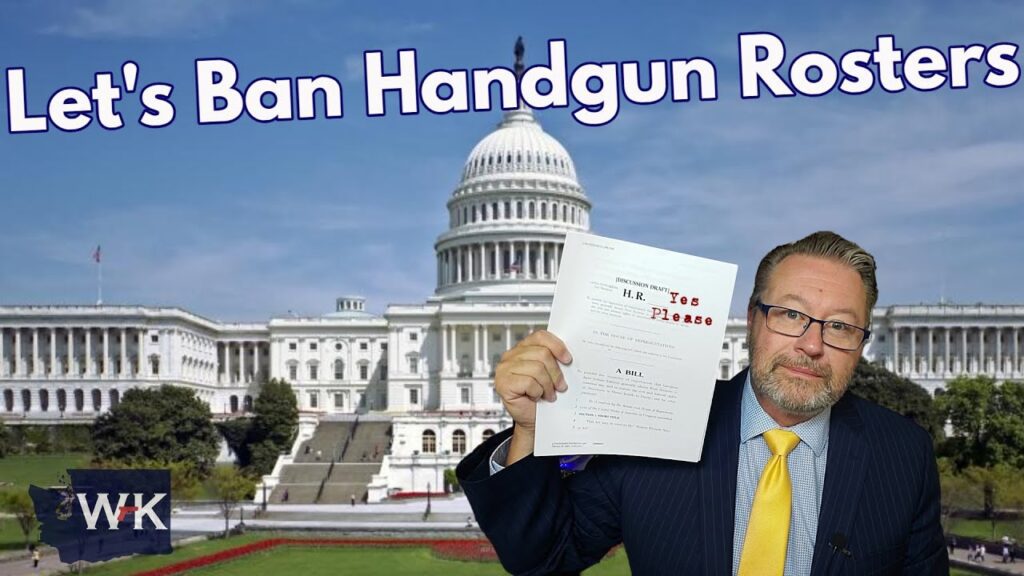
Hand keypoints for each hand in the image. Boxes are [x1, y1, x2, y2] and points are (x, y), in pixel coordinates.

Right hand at [493, 330, 571, 463]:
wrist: (533, 420)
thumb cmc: (541, 397)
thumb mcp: (549, 373)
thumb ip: (552, 359)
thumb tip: (568, 353)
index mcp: (522, 348)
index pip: (540, 336)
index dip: (557, 346)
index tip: (568, 359)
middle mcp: (511, 356)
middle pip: (542, 353)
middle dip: (555, 372)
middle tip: (560, 386)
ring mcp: (504, 369)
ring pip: (537, 368)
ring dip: (547, 385)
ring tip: (548, 394)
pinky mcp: (503, 383)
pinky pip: (529, 382)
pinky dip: (537, 392)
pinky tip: (536, 397)